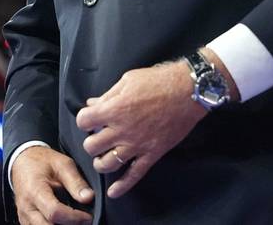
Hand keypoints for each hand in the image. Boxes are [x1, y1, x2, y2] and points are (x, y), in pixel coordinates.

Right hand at [11, 145, 93, 224]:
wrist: (22, 162)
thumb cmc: (41, 162)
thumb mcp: (62, 164)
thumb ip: (76, 182)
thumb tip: (88, 198)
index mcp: (34, 190)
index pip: (54, 212)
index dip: (74, 218)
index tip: (87, 216)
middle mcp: (26, 207)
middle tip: (83, 221)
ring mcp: (24, 217)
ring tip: (74, 220)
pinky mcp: (26, 222)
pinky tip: (63, 221)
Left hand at [75, 61, 205, 198]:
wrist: (189, 92)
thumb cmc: (158, 81)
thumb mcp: (128, 80)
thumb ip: (107, 95)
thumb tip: (91, 103)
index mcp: (114, 109)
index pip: (83, 121)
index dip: (85, 119)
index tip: (90, 117)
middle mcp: (122, 130)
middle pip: (91, 146)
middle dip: (91, 140)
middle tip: (98, 135)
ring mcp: (137, 145)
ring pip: (107, 164)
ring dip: (101, 161)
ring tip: (103, 156)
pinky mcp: (152, 154)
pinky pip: (134, 175)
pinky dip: (122, 186)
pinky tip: (113, 192)